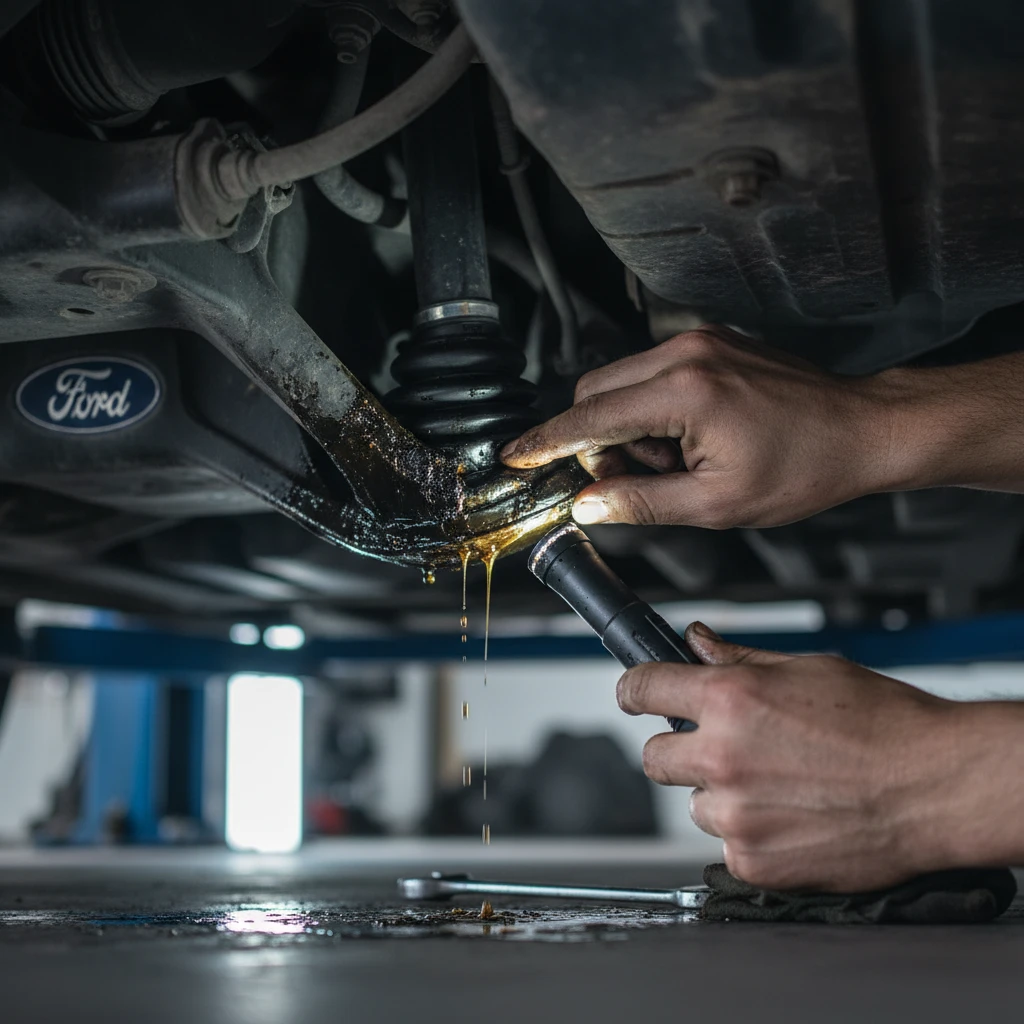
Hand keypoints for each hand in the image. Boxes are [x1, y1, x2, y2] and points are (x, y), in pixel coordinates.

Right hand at [500, 326, 903, 527]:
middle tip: (638, 478)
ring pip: (621, 383)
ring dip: (630, 428)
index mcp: (685, 393)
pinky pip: (652, 374)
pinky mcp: (710, 343)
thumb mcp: (716, 503)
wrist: (862, 429)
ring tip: (681, 461)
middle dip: (597, 441)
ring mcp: (699, 342)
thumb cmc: (804, 466)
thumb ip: (640, 502)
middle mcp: (686, 354)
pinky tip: (691, 439)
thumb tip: (586, 504)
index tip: (515, 459)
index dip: (545, 444)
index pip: (589, 418)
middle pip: (594, 392)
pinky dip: (654, 411)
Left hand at [617, 622, 983, 891]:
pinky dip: (751, 833)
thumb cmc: (884, 724)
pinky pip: (728, 844)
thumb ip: (739, 658)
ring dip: (722, 795)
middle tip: (723, 747)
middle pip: (655, 756)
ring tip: (779, 786)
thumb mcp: (806, 668)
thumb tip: (696, 643)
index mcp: (729, 699)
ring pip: (695, 804)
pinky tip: (793, 817)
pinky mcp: (753, 861)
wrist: (936, 787)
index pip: (642, 688)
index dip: (634, 689)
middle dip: (679, 748)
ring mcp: (734, 815)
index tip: (634, 695)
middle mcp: (721, 757)